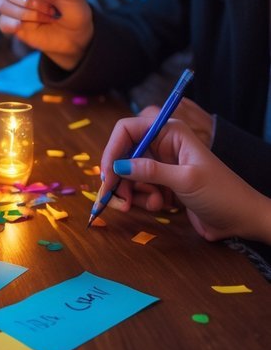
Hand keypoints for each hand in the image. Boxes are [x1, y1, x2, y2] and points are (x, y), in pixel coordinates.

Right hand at [0, 0, 92, 69]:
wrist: (75, 33)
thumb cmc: (73, 6)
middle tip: (48, 6)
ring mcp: (12, 5)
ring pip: (1, 5)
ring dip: (28, 13)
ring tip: (48, 16)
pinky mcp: (10, 22)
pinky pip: (3, 22)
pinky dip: (20, 25)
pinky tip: (35, 26)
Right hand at [99, 116, 270, 242]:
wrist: (242, 219)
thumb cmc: (221, 192)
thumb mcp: (186, 179)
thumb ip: (151, 171)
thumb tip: (117, 167)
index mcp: (168, 132)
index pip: (127, 130)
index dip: (112, 150)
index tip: (107, 175)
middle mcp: (161, 145)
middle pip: (124, 155)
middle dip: (120, 178)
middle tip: (119, 201)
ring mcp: (161, 166)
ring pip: (129, 175)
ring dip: (134, 193)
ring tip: (154, 205)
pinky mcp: (162, 185)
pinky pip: (139, 189)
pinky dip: (144, 199)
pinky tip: (162, 206)